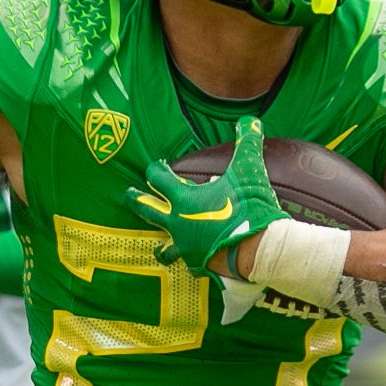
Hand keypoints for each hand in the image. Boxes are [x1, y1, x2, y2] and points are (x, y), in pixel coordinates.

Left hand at [133, 114, 280, 277]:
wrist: (258, 248)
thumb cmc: (248, 207)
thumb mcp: (248, 171)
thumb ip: (247, 143)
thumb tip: (250, 120)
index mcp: (183, 199)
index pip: (158, 179)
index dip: (155, 170)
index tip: (156, 166)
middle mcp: (177, 223)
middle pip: (148, 210)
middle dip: (135, 201)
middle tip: (127, 195)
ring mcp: (186, 247)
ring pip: (164, 247)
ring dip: (160, 244)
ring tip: (158, 246)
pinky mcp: (199, 265)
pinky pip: (189, 263)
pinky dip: (190, 260)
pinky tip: (194, 259)